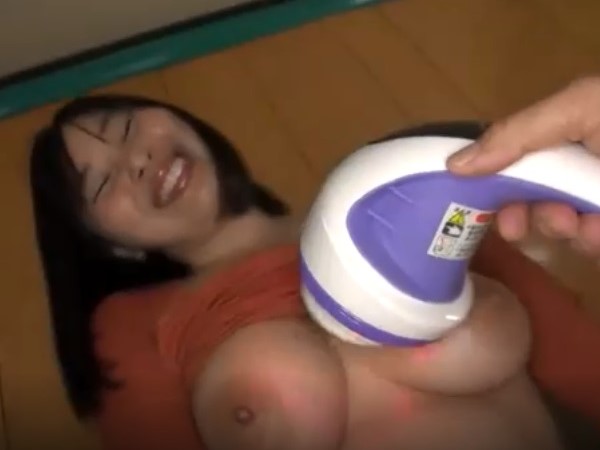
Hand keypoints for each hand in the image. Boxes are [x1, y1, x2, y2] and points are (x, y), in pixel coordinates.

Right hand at [446, 76, 599, 255]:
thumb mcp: (579, 107)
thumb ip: (518, 133)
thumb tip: (452, 164)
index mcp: (558, 135)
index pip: (508, 161)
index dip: (488, 184)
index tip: (473, 207)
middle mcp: (571, 167)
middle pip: (527, 196)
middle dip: (520, 213)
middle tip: (517, 227)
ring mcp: (590, 199)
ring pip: (556, 224)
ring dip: (556, 227)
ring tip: (579, 224)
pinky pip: (587, 243)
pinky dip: (589, 241)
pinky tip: (598, 232)